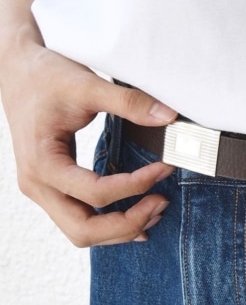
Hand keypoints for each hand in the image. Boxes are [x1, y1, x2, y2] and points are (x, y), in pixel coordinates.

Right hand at [0, 2, 177, 246]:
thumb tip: (168, 117)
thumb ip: (128, 101)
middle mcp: (37, 185)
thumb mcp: (86, 84)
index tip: (165, 167)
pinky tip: (137, 217)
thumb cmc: (45, 76)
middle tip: (161, 202)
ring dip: (121, 230)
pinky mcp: (52, 191)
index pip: (96, 193)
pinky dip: (110, 225)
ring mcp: (42, 192)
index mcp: (42, 162)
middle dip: (128, 224)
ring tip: (155, 210)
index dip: (136, 186)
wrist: (18, 71)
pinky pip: (81, 222)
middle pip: (84, 230)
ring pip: (82, 234)